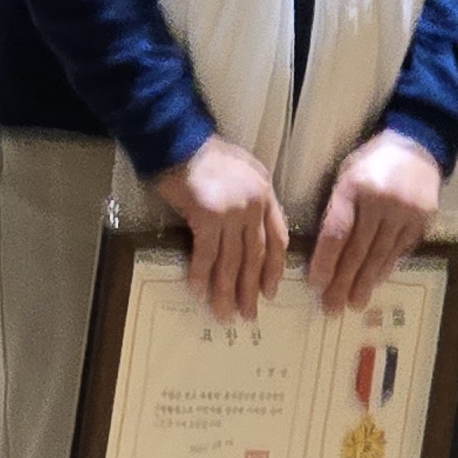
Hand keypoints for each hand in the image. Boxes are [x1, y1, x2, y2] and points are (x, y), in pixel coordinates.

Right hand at [148, 135, 287, 322]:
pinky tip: (199, 292)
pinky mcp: (208, 216)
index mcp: (266, 194)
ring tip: (224, 314)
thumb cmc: (206, 155)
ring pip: (232, 261)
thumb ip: (253, 198)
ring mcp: (233, 212)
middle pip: (256, 256)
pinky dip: (202, 275)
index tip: (271, 292)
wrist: (179, 142)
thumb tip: (249, 231)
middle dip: (251, 289)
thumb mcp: (244, 170)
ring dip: (227, 291)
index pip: (278, 239)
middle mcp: (254, 206)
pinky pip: (206, 254)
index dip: (274, 269)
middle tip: (249, 315)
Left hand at [306, 129, 440, 314]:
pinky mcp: (422, 219)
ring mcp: (404, 211)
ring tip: (354, 303)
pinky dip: (386, 268)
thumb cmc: (371, 162)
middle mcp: (380, 201)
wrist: (417, 145)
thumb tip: (325, 253)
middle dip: (343, 282)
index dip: (325, 262)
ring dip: (365, 282)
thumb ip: (337, 209)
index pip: (336, 232)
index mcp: (353, 187)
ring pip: (381, 254)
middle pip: (358, 250)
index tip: (316, 285)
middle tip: (332, 307)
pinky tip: (375, 282)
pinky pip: (400, 250)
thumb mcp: (346, 175)